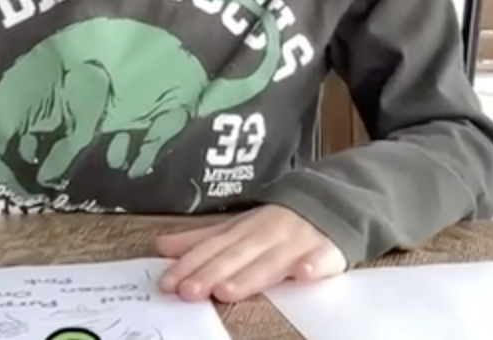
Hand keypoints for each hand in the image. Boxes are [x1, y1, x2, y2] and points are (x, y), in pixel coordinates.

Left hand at [155, 205, 346, 301]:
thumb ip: (201, 240)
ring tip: (227, 291)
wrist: (330, 202)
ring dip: (250, 275)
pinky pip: (322, 258)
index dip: (190, 264)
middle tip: (189, 291)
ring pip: (272, 262)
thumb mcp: (237, 228)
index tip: (168, 282)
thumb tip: (161, 246)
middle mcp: (267, 234)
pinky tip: (304, 273)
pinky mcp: (327, 250)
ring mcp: (298, 242)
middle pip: (236, 257)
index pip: (213, 248)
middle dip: (212, 273)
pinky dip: (313, 265)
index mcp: (244, 229)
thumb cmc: (276, 224)